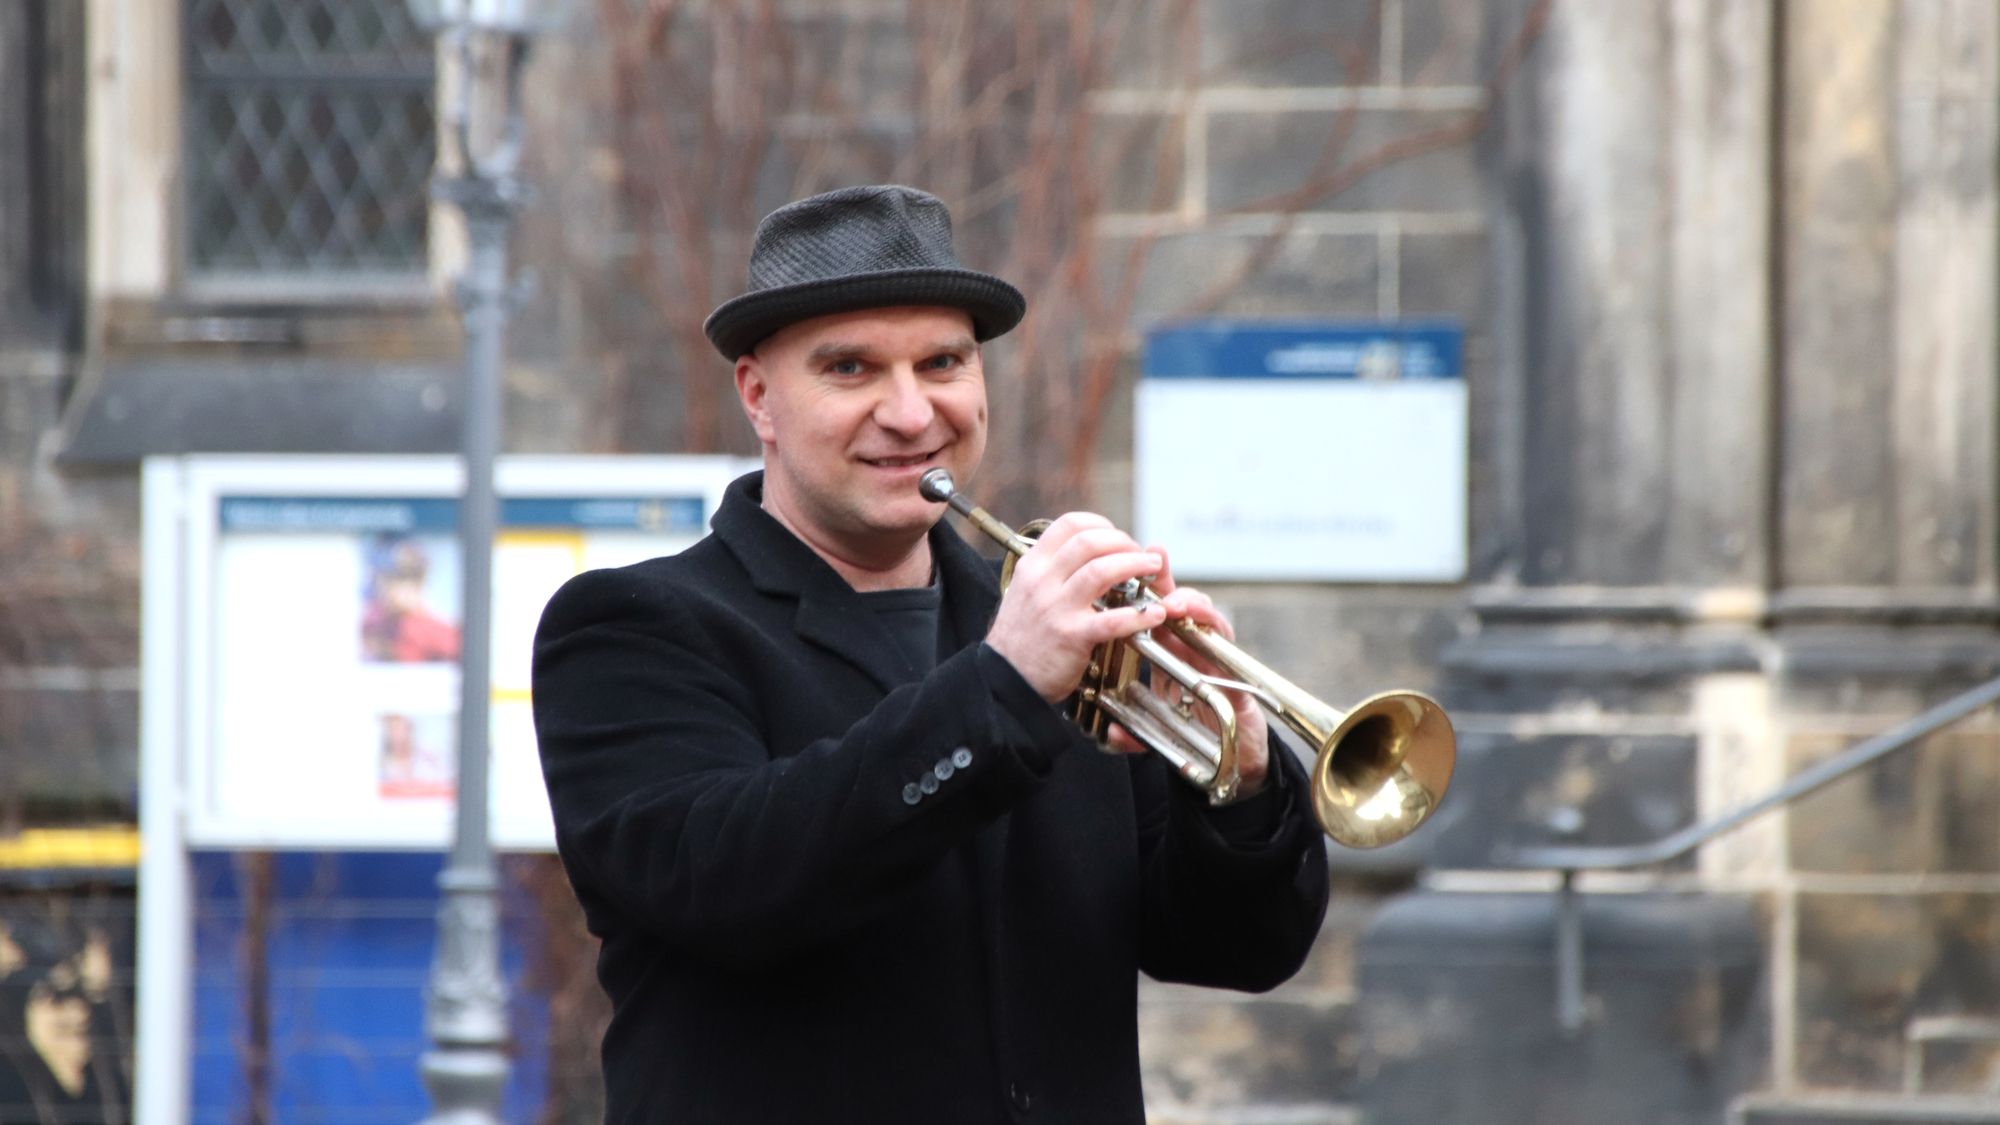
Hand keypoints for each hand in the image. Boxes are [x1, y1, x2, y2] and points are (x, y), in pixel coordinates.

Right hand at [985, 513, 1168, 702]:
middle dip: (1124, 542)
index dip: (1101, 524)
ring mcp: (1056, 608)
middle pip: (1090, 541)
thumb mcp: (1025, 593)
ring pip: (1102, 571)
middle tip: (1141, 555)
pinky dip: (1139, 615)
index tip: (1117, 536)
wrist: (1004, 679)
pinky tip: (1155, 614)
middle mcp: (1042, 581)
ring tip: (1153, 569)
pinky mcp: (1071, 636)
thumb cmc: (1021, 638)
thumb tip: (1086, 556)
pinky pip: (1112, 619)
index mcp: (1032, 566)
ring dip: (1135, 565)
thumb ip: (1051, 572)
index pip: (1069, 524)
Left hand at [1104, 546, 1270, 796]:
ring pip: (1203, 616)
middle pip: (1178, 607)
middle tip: (1153, 563)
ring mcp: (1214, 657)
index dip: (1140, 594)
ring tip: (1172, 602)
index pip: (1152, 619)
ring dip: (1189, 603)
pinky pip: (1225, 640)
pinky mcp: (1234, 669)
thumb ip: (1134, 736)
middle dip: (1165, 582)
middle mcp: (1192, 651)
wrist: (1238, 761)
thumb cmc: (1199, 737)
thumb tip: (1114, 734)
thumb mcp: (1157, 736)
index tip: (1122, 570)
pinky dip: (1213, 625)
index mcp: (1170, 658)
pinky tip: (1199, 618)